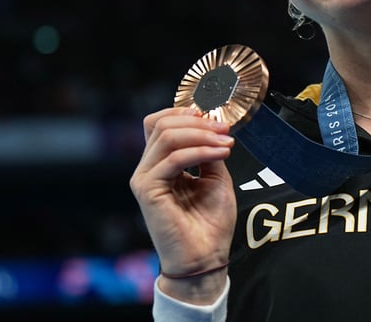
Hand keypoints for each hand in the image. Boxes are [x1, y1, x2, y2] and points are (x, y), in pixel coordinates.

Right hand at [129, 106, 236, 302]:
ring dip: (201, 134)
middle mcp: (148, 167)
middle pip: (161, 123)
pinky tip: (220, 153)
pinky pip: (173, 158)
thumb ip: (209, 150)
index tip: (216, 116)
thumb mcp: (215, 177)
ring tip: (226, 142)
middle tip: (224, 128)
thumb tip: (213, 126)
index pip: (160, 122)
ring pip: (166, 136)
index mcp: (161, 163)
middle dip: (197, 120)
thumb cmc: (210, 223)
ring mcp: (144, 178)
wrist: (206, 257)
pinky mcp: (147, 190)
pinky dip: (200, 151)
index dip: (185, 112)